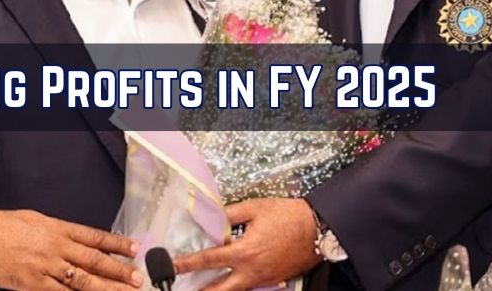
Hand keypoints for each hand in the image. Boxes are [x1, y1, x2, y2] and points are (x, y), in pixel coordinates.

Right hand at [0, 209, 141, 290]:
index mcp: (58, 228)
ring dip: (106, 288)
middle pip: (95, 261)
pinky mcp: (34, 283)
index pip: (94, 236)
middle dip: (118, 271)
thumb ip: (59, 231)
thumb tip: (78, 240)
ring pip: (83, 280)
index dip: (116, 243)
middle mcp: (56, 247)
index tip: (134, 249)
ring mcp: (46, 267)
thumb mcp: (36, 220)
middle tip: (137, 279)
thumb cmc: (4, 226)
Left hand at [174, 198, 321, 290]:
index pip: (209, 260)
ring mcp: (263, 279)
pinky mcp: (273, 280)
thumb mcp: (255, 208)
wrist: (318, 229)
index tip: (173, 266)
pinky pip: (250, 287)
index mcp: (244, 252)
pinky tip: (229, 283)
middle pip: (219, 290)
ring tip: (202, 288)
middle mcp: (251, 271)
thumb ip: (230, 214)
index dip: (188, 264)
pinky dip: (236, 287)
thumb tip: (212, 216)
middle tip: (182, 289)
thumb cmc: (288, 216)